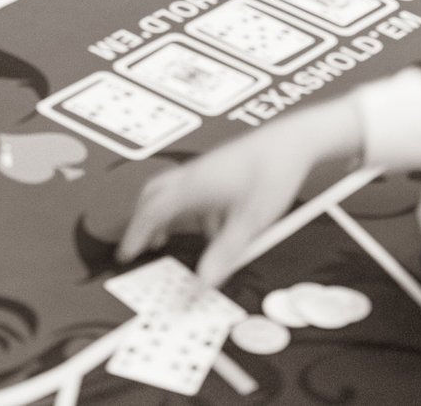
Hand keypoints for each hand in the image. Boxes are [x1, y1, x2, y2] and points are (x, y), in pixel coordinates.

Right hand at [122, 102, 357, 285]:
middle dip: (143, 220)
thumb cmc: (272, 173)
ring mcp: (205, 168)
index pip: (151, 212)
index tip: (127, 251)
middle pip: (153, 195)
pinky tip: (215, 222)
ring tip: (174, 235)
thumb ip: (225, 254)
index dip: (135, 234)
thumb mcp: (250, 222)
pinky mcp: (218, 166)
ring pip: (173, 191)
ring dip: (168, 214)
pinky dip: (193, 208)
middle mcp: (193, 174)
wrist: (293, 140)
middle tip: (141, 242)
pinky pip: (193, 188)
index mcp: (192, 187)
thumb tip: (204, 282)